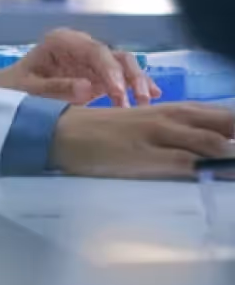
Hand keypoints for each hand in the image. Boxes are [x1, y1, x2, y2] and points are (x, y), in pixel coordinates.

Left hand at [0, 30, 160, 106]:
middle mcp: (81, 46)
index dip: (110, 71)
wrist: (6, 91)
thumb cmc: (13, 87)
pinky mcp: (97, 76)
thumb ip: (56, 88)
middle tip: (139, 101)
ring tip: (147, 102)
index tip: (118, 94)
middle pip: (114, 55)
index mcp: (62, 41)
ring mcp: (91, 61)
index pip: (95, 51)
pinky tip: (153, 97)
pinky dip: (135, 86)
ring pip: (123, 64)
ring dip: (137, 81)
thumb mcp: (28, 89)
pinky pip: (121, 78)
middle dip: (130, 76)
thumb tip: (87, 88)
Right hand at [49, 102, 234, 178]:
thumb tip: (213, 148)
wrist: (67, 133)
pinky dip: (207, 169)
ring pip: (209, 142)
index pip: (221, 115)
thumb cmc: (107, 132)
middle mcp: (171, 116)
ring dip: (230, 155)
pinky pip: (184, 163)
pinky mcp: (145, 156)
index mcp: (173, 109)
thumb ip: (177, 134)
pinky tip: (219, 175)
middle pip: (223, 123)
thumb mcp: (147, 126)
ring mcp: (159, 135)